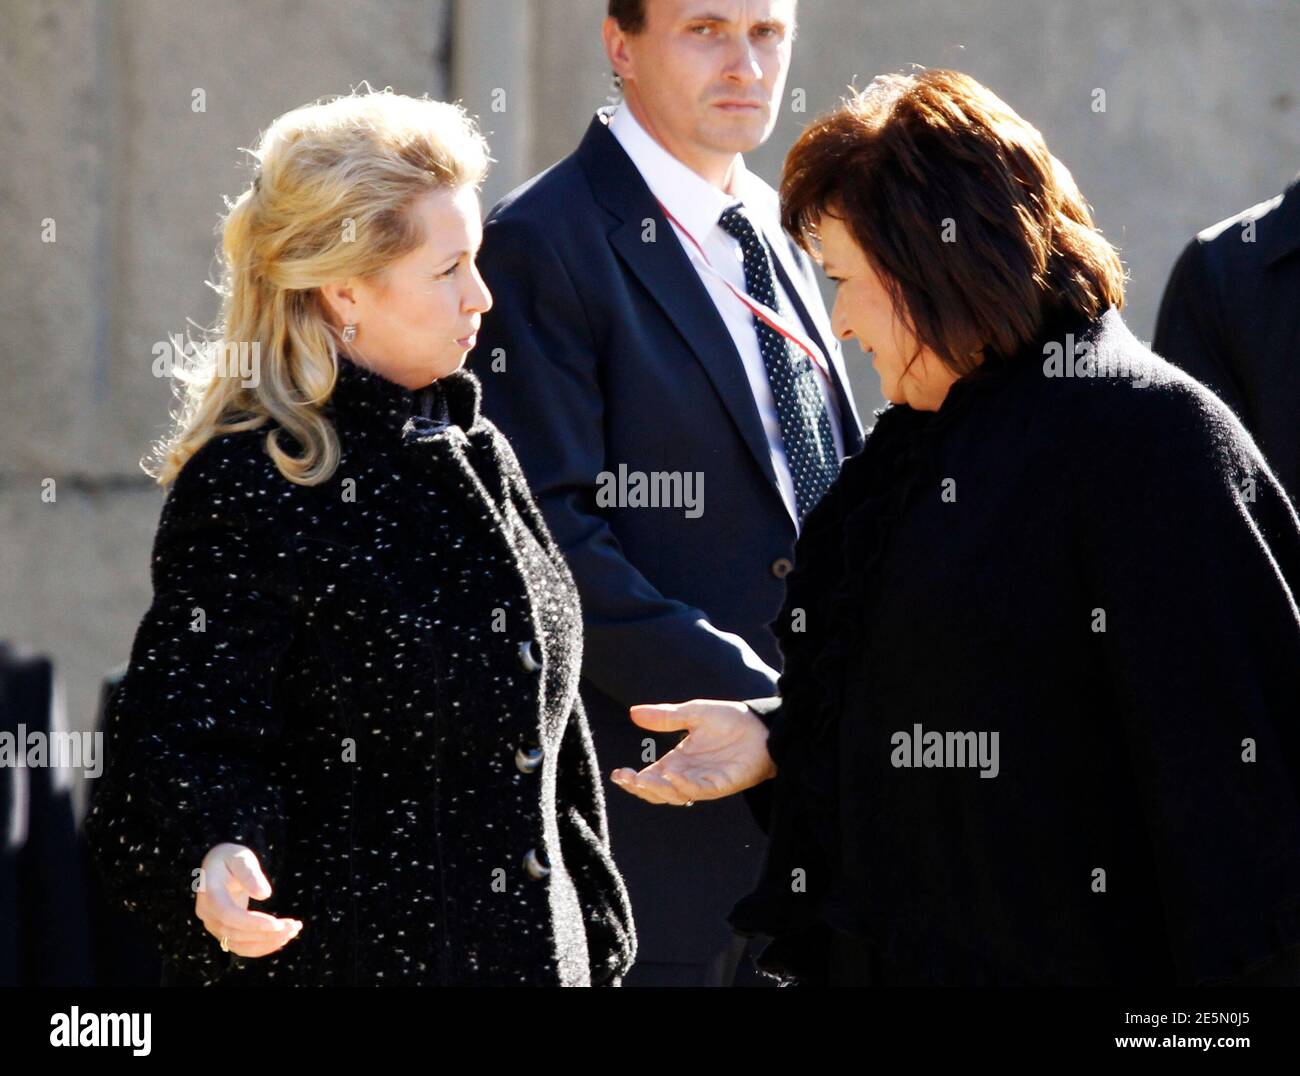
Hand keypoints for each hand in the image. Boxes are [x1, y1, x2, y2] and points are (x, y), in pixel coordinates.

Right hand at [195, 843, 302, 957]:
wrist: (219, 866)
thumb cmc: (231, 858)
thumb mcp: (241, 858)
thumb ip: (250, 874)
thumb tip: (265, 895)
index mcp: (209, 892)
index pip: (228, 914)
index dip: (252, 922)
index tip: (277, 923)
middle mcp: (207, 913)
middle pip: (235, 932)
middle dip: (266, 933)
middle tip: (294, 926)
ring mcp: (213, 925)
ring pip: (239, 944)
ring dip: (267, 942)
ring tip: (293, 931)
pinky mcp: (223, 931)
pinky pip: (241, 946)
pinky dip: (261, 946)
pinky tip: (282, 938)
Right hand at [610, 699, 776, 804]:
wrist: (762, 725)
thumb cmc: (730, 720)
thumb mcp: (693, 713)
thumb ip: (665, 716)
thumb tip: (633, 712)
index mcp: (677, 761)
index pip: (649, 777)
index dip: (632, 779)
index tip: (618, 773)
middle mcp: (687, 775)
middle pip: (657, 791)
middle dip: (640, 788)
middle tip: (627, 778)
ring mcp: (703, 782)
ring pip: (675, 795)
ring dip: (658, 789)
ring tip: (644, 778)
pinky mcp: (721, 784)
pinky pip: (699, 790)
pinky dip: (684, 785)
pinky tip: (672, 775)